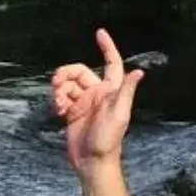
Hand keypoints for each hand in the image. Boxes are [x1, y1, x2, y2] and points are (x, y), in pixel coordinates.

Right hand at [50, 29, 146, 178]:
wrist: (92, 161)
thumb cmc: (108, 140)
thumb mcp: (119, 114)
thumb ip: (126, 92)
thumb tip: (139, 72)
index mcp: (111, 91)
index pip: (110, 63)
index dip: (107, 47)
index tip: (99, 33)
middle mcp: (97, 94)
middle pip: (79, 72)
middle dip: (66, 73)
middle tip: (56, 82)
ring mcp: (84, 103)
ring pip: (68, 84)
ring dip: (59, 89)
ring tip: (58, 102)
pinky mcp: (72, 112)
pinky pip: (62, 98)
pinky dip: (57, 100)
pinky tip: (58, 110)